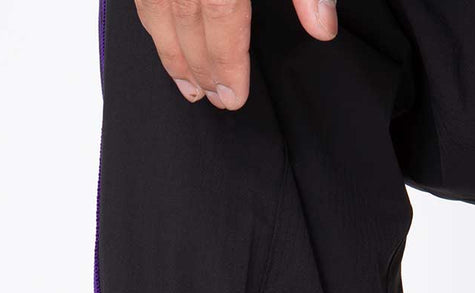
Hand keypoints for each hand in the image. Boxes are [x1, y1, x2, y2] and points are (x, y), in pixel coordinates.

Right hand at [133, 0, 336, 109]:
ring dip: (169, 53)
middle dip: (199, 69)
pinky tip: (162, 38)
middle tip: (212, 99)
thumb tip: (323, 28)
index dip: (227, 63)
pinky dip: (152, 21)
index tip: (233, 96)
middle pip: (185, 23)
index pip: (223, 18)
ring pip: (154, 11)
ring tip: (186, 86)